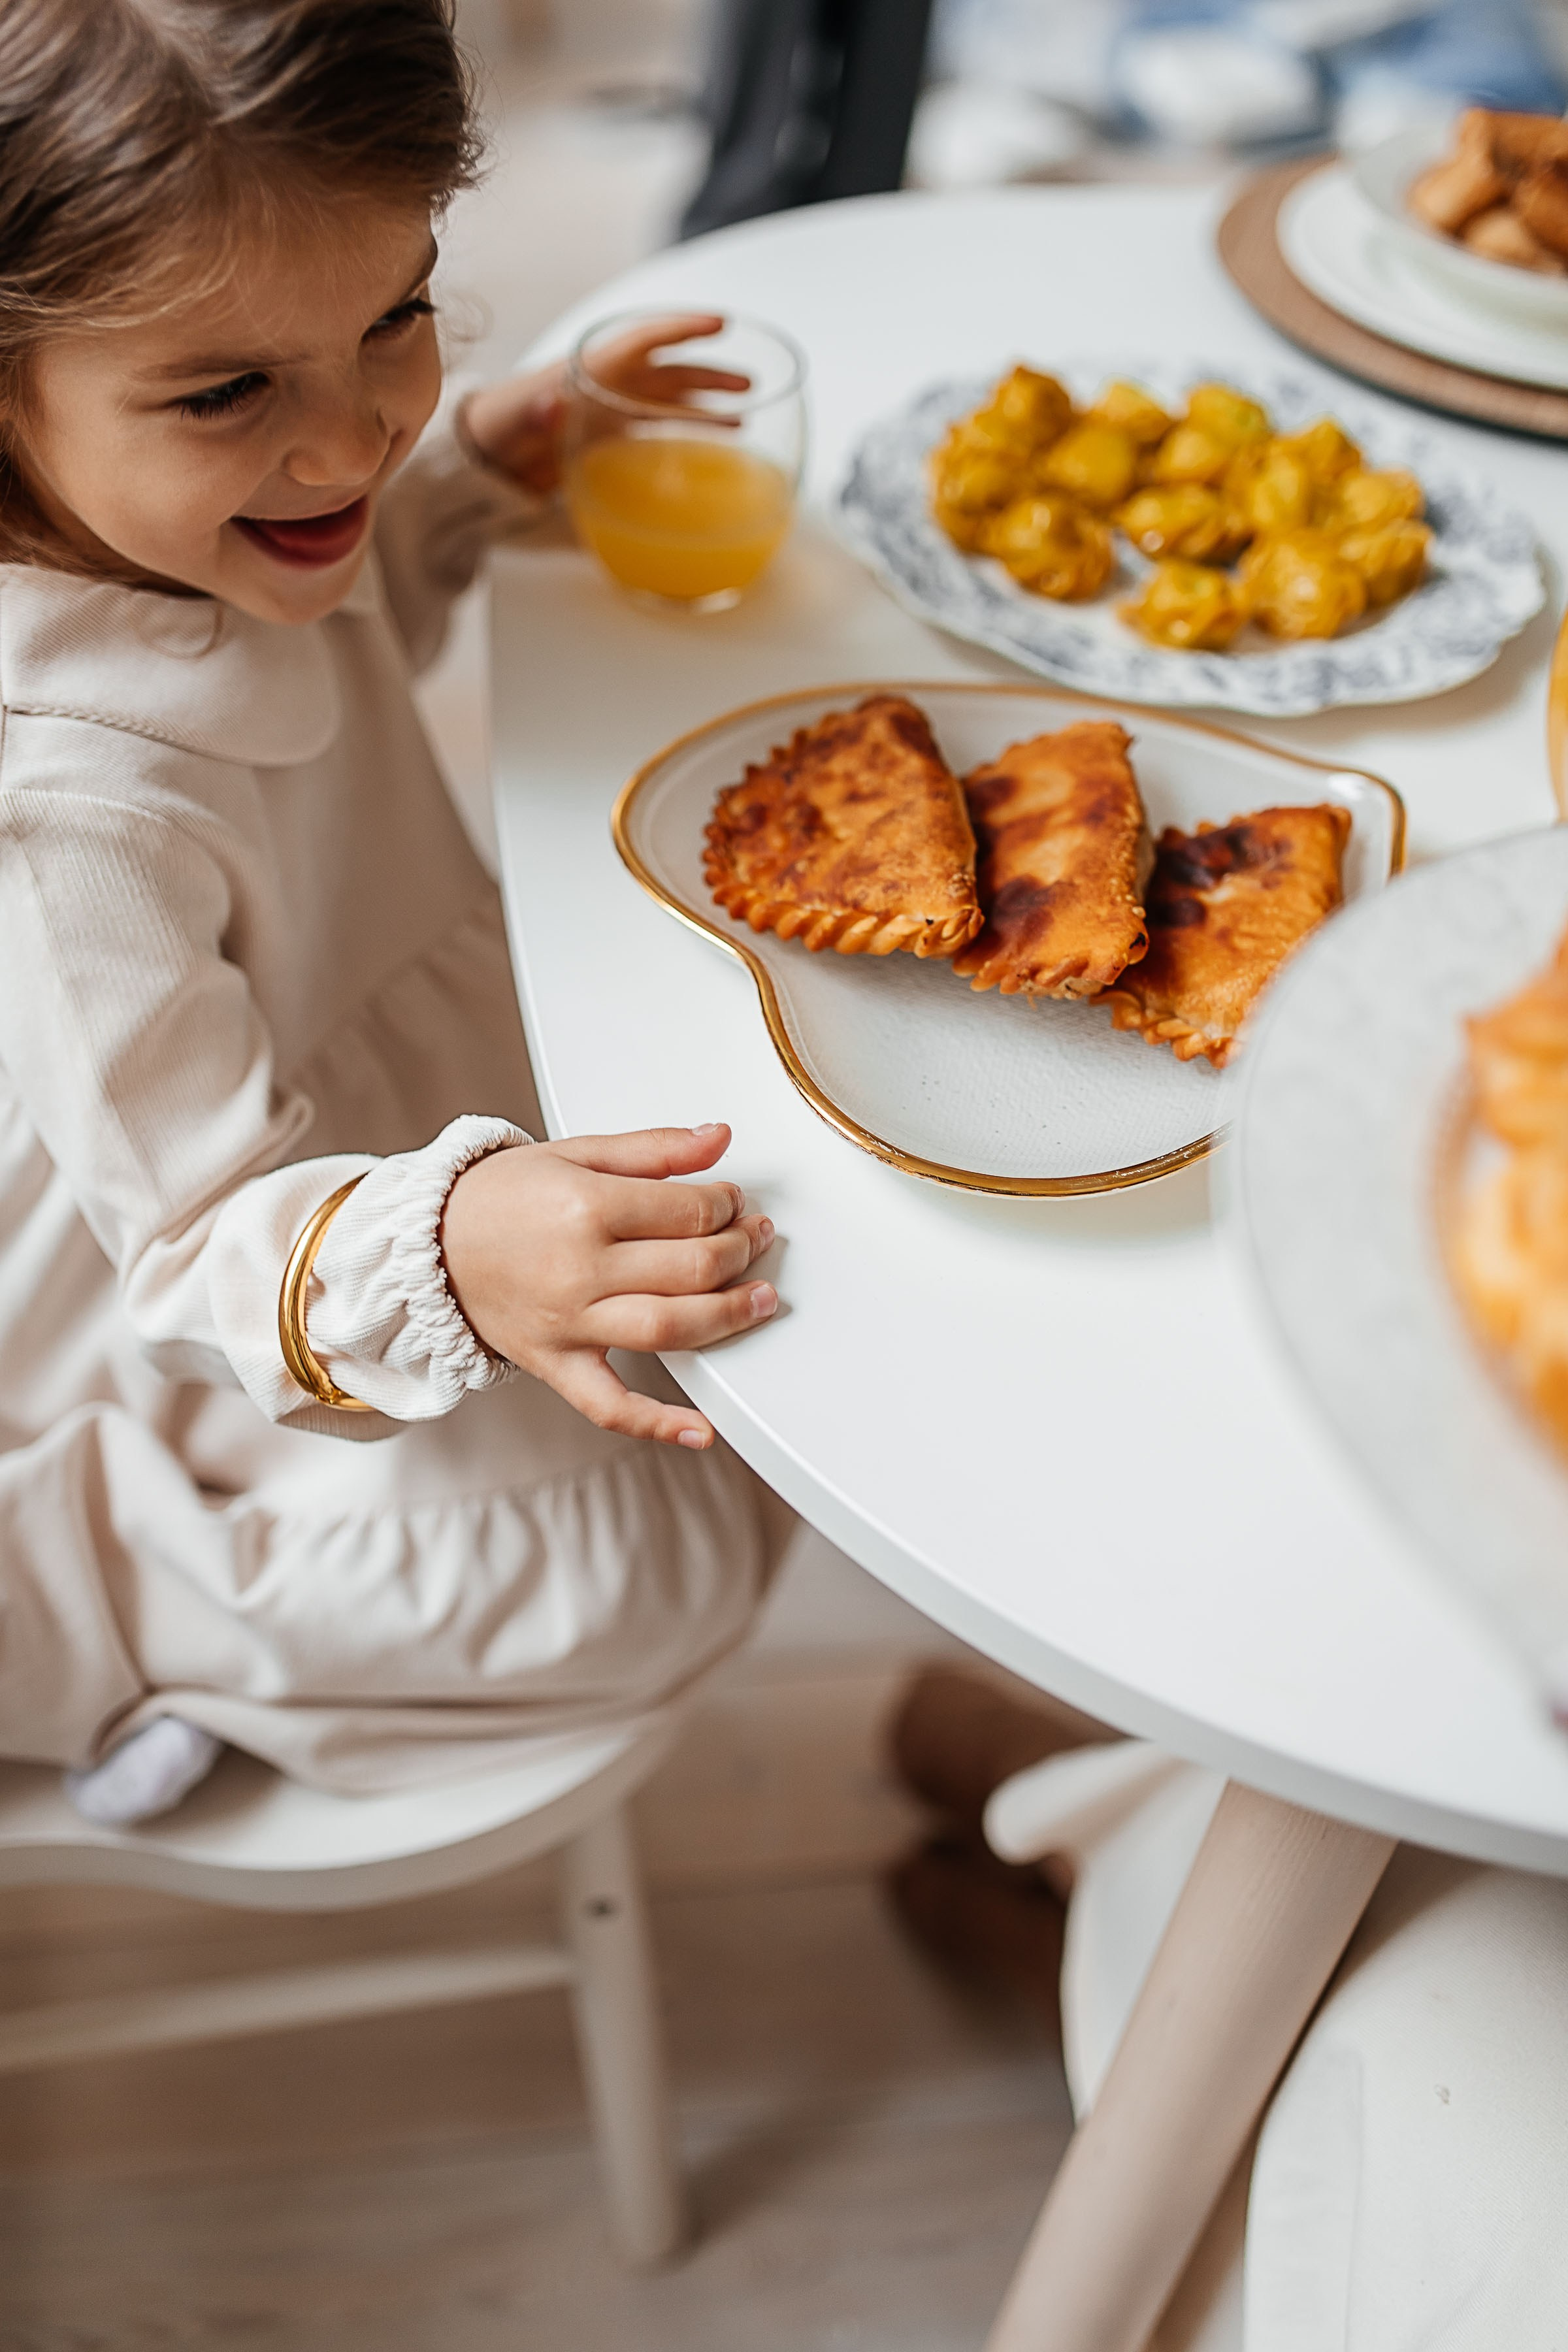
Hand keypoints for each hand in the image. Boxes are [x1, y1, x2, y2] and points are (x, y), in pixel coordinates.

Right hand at [439, 1123, 775, 1447]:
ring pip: (670, 1329)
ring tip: (761, 1300)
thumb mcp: (575, 1154)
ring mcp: (569, 1324)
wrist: (428, 1246)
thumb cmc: (501, 1198)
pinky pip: (612, 1406)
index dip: (728, 1204)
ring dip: (729, 1317)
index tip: (733, 1201)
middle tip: (755, 1238)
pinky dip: (658, 1424)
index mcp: (585, 1208)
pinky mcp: (556, 1365)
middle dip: (740, 1250)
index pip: (689, 1211)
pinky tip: (702, 1430)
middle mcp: (579, 1270)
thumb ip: (653, 1149)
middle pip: (692, 1268)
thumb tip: (719, 1138)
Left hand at [460, 313, 748, 497]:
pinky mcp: (612, 438)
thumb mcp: (509, 420)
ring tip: (744, 415)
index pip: (643, 339)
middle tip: (749, 381)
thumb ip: (532, 412)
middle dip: (710, 373)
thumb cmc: (496, 428)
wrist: (484, 456)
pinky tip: (711, 445)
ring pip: (671, 401)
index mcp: (590, 368)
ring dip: (706, 406)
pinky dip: (687, 435)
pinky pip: (658, 431)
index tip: (717, 322)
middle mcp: (609, 384)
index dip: (681, 328)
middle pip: (669, 372)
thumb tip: (553, 403)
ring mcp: (614, 411)